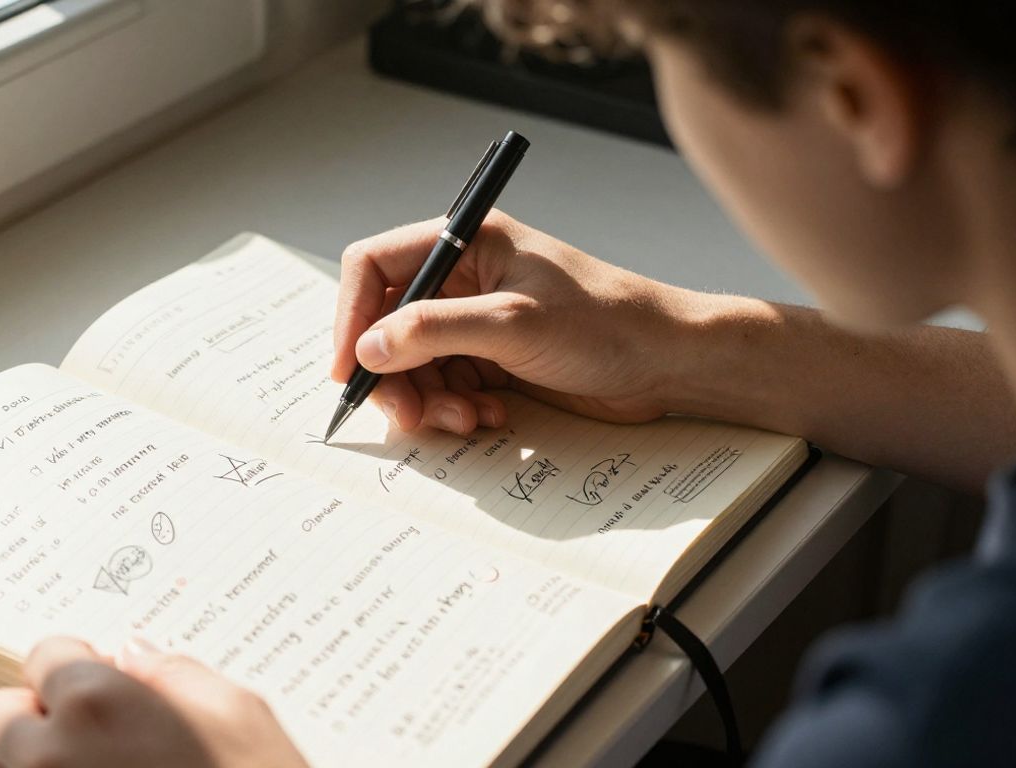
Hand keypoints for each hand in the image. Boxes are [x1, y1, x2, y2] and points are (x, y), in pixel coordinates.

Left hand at [0, 636, 307, 767]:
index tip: (92, 678)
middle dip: (38, 714)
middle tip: (85, 730)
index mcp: (97, 703)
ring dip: (22, 766)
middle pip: (0, 712)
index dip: (77, 666)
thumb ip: (177, 675)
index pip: (47, 655)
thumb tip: (140, 660)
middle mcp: (50, 755)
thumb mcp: (240, 715)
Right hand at [332, 211, 701, 433]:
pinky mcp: (493, 359)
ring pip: (414, 365)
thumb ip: (433, 331)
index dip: (351, 317)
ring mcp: (477, 321)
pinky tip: (491, 415)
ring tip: (467, 418)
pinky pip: (446, 386)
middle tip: (410, 415)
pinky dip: (457, 408)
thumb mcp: (513, 324)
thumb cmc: (607, 323)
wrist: (666, 363)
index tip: (349, 368)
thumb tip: (370, 347)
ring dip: (429, 400)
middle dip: (393, 375)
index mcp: (467, 244)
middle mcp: (465, 279)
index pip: (375, 268)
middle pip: (388, 325)